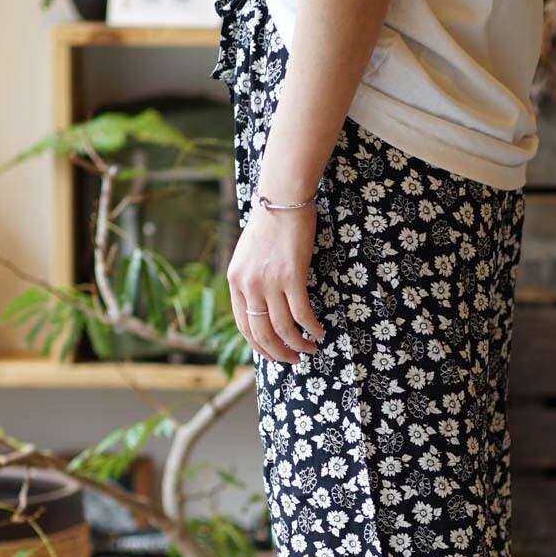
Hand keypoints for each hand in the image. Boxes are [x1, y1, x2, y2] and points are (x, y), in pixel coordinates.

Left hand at [227, 204, 325, 362]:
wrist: (282, 196)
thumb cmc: (271, 221)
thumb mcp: (249, 253)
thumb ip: (251, 278)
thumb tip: (263, 303)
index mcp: (235, 281)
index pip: (244, 326)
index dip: (259, 346)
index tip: (273, 354)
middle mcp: (249, 285)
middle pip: (262, 334)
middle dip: (278, 353)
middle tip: (294, 360)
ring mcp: (269, 282)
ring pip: (282, 328)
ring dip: (297, 345)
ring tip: (310, 349)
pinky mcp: (291, 276)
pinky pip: (301, 313)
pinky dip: (311, 328)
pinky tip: (319, 332)